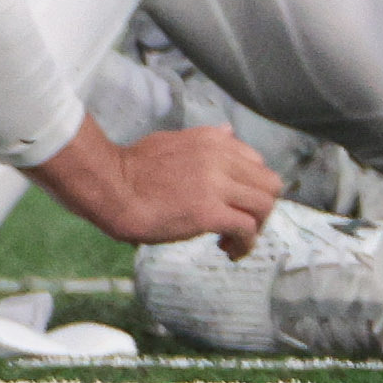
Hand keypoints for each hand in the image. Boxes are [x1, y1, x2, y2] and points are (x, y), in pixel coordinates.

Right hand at [33, 115, 282, 248]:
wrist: (111, 188)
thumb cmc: (134, 167)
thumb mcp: (173, 141)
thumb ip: (205, 141)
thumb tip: (229, 132)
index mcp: (211, 139)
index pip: (256, 162)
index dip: (250, 186)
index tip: (235, 201)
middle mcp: (219, 158)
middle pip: (270, 185)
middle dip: (261, 208)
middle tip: (240, 223)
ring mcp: (216, 185)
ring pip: (264, 207)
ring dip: (256, 227)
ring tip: (233, 240)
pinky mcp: (210, 213)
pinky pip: (248, 230)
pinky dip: (244, 244)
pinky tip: (228, 250)